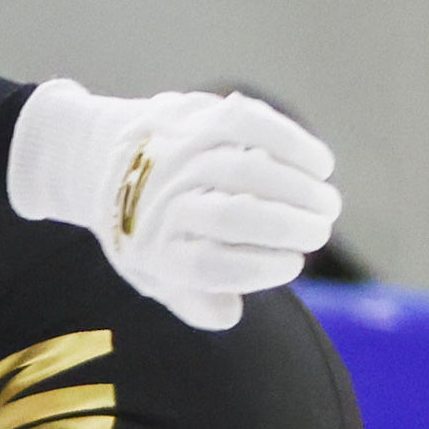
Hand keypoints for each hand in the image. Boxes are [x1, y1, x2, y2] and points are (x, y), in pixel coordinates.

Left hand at [5, 81, 339, 329]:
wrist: (102, 160)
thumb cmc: (147, 229)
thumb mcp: (156, 275)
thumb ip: (192, 301)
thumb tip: (231, 312)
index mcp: (155, 249)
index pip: (212, 266)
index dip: (262, 269)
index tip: (292, 264)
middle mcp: (164, 199)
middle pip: (234, 217)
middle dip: (292, 227)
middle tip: (320, 232)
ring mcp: (183, 153)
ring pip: (250, 170)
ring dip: (302, 190)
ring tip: (327, 205)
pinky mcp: (202, 116)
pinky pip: (256, 125)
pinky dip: (296, 144)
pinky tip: (321, 165)